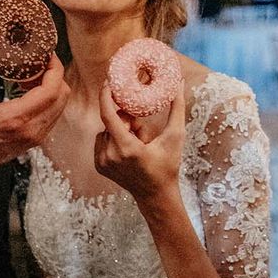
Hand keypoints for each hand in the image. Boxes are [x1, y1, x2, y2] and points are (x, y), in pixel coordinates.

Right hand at [0, 42, 69, 200]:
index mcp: (14, 119)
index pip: (51, 90)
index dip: (54, 68)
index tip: (47, 54)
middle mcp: (29, 131)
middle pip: (61, 97)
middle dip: (54, 75)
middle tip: (37, 63)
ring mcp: (34, 138)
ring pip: (59, 107)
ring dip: (51, 88)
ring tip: (31, 76)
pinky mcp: (32, 142)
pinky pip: (51, 116)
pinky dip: (46, 101)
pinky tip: (27, 92)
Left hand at [94, 81, 184, 201]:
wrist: (157, 195)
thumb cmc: (168, 165)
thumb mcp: (175, 137)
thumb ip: (177, 108)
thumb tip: (178, 83)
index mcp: (126, 147)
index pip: (107, 114)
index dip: (106, 95)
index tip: (109, 82)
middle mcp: (110, 155)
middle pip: (111, 122)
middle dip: (126, 119)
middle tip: (142, 130)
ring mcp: (102, 162)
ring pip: (105, 131)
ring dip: (120, 131)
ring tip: (138, 143)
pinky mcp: (99, 166)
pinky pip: (101, 141)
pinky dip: (113, 140)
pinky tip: (128, 150)